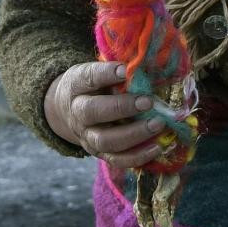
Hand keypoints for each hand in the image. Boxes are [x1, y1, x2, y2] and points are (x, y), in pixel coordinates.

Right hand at [44, 61, 165, 168]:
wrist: (68, 110)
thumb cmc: (93, 86)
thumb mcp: (98, 72)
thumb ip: (118, 71)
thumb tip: (147, 66)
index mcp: (76, 86)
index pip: (88, 78)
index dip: (107, 74)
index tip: (126, 70)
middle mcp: (77, 113)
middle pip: (93, 112)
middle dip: (122, 107)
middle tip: (147, 102)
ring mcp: (87, 136)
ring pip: (106, 140)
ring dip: (134, 134)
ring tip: (158, 124)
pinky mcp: (98, 153)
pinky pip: (117, 160)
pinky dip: (138, 156)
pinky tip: (157, 147)